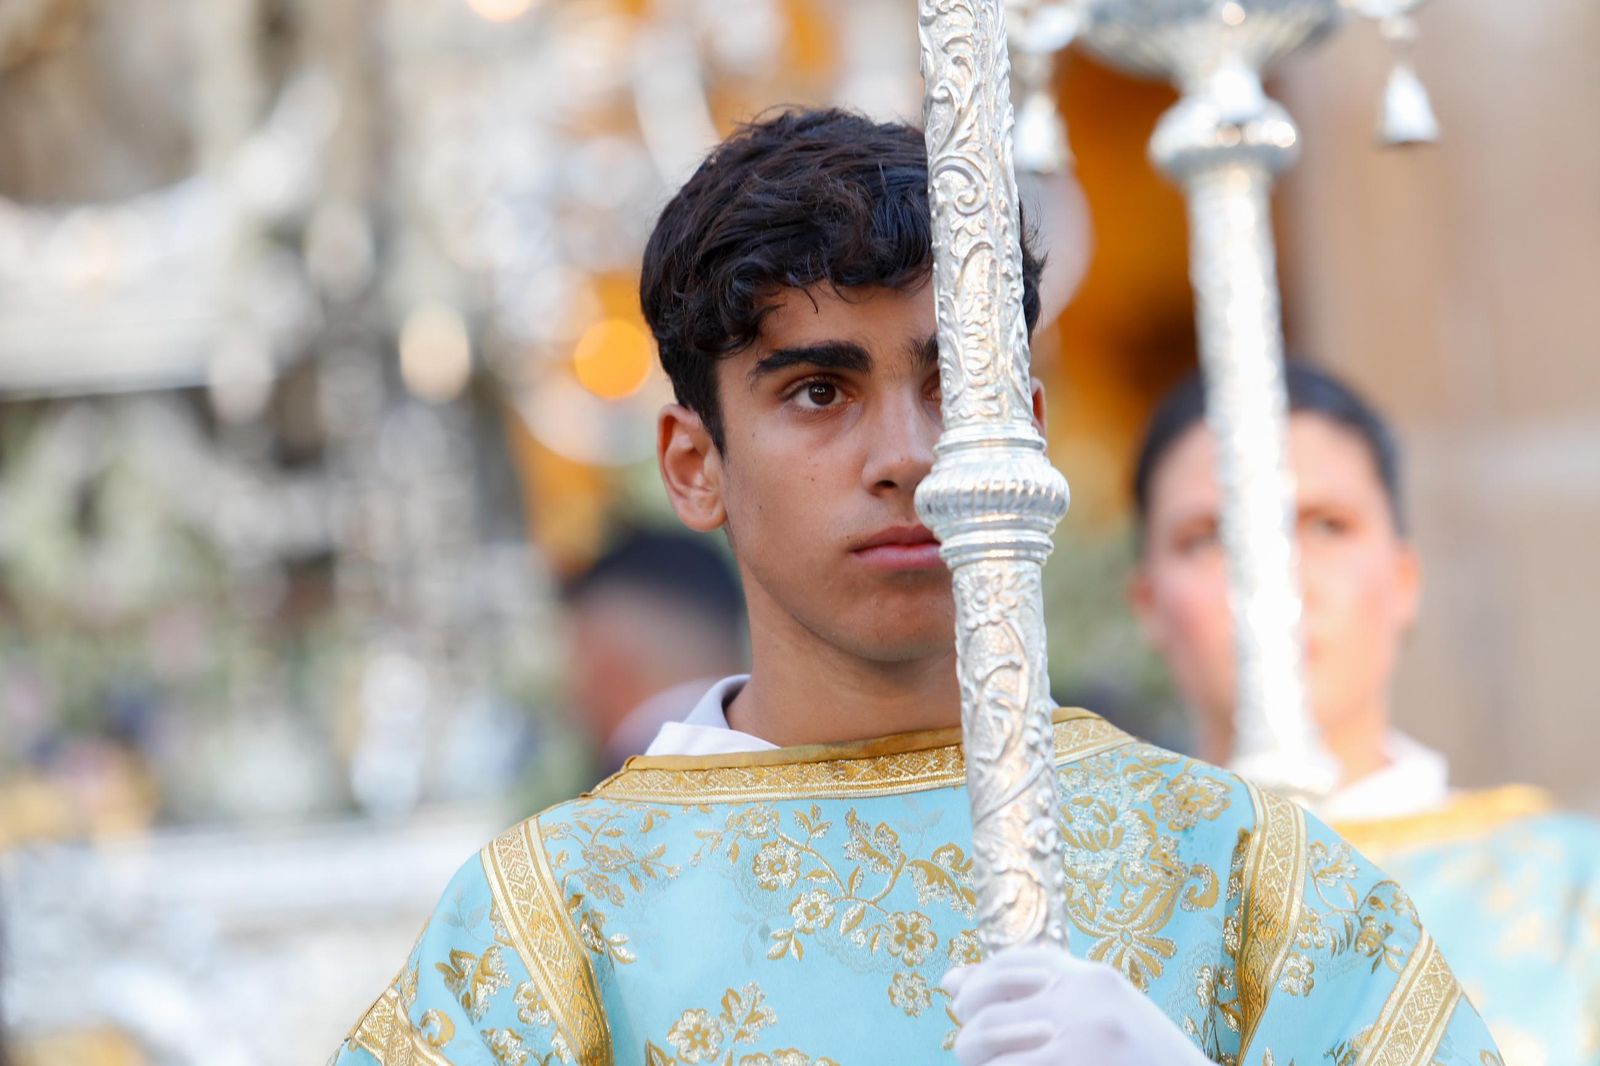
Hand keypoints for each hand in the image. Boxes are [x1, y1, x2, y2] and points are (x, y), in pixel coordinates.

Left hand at [942, 945, 1212, 1064]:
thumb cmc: (1147, 1062)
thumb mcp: (1106, 1015)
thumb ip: (1044, 995)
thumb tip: (951, 981)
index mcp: (1093, 977)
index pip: (1012, 963)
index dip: (977, 981)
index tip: (960, 998)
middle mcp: (1084, 998)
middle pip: (989, 1002)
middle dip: (967, 1028)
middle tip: (967, 1048)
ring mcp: (1079, 1038)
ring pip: (986, 1042)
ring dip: (973, 1058)